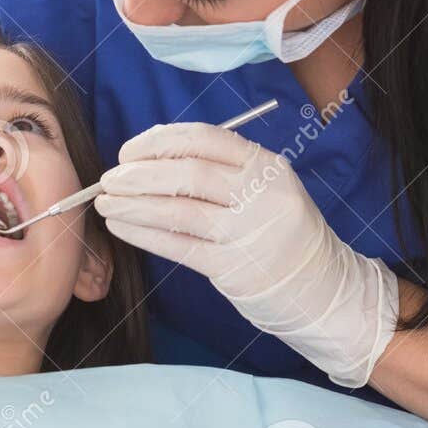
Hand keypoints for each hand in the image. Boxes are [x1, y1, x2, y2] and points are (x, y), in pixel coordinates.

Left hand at [96, 122, 398, 387]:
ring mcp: (248, 232)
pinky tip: (121, 227)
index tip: (129, 151)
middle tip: (108, 178)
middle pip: (188, 172)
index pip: (206, 139)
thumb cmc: (281, 233)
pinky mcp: (234, 268)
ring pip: (179, 209)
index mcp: (266, 166)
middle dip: (139, 174)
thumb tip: (151, 160)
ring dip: (134, 204)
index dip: (160, 141)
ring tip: (104, 202)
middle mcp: (260, 194)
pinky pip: (179, 245)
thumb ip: (222, 172)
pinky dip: (144, 234)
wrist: (323, 289)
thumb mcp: (266, 189)